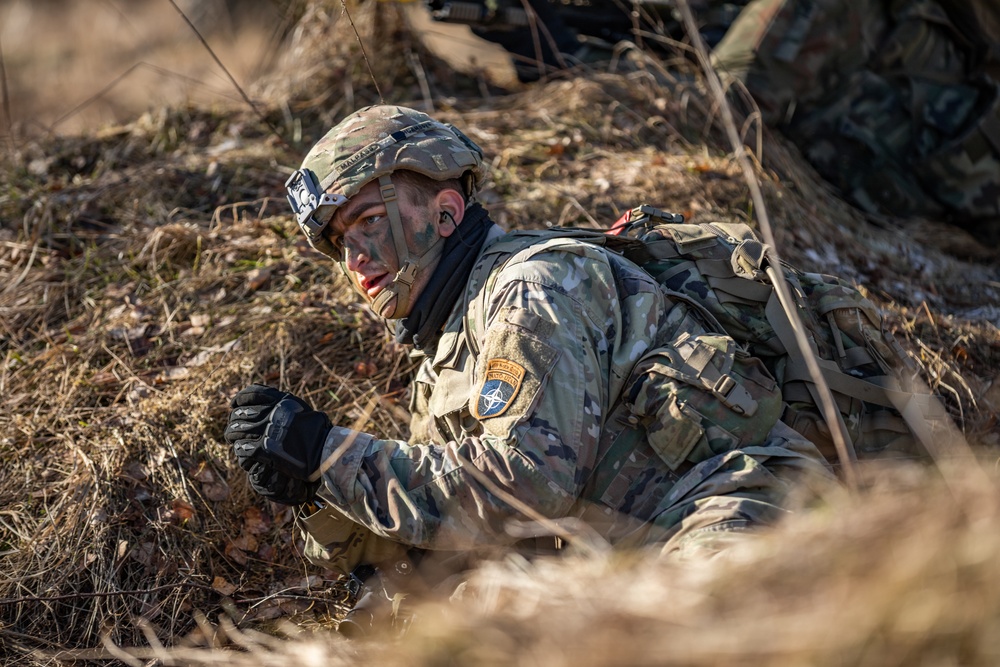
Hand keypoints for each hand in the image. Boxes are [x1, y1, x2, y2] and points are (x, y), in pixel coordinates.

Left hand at [224, 384, 331, 503]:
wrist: (324, 451)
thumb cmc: (316, 430)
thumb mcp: (299, 408)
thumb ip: (282, 404)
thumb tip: (264, 400)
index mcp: (280, 401)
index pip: (250, 394)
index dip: (239, 400)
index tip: (234, 405)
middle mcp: (271, 413)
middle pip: (241, 414)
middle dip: (234, 421)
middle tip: (233, 428)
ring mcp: (267, 431)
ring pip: (238, 431)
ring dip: (233, 436)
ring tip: (233, 440)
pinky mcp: (265, 450)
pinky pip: (243, 448)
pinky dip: (240, 450)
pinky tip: (242, 451)